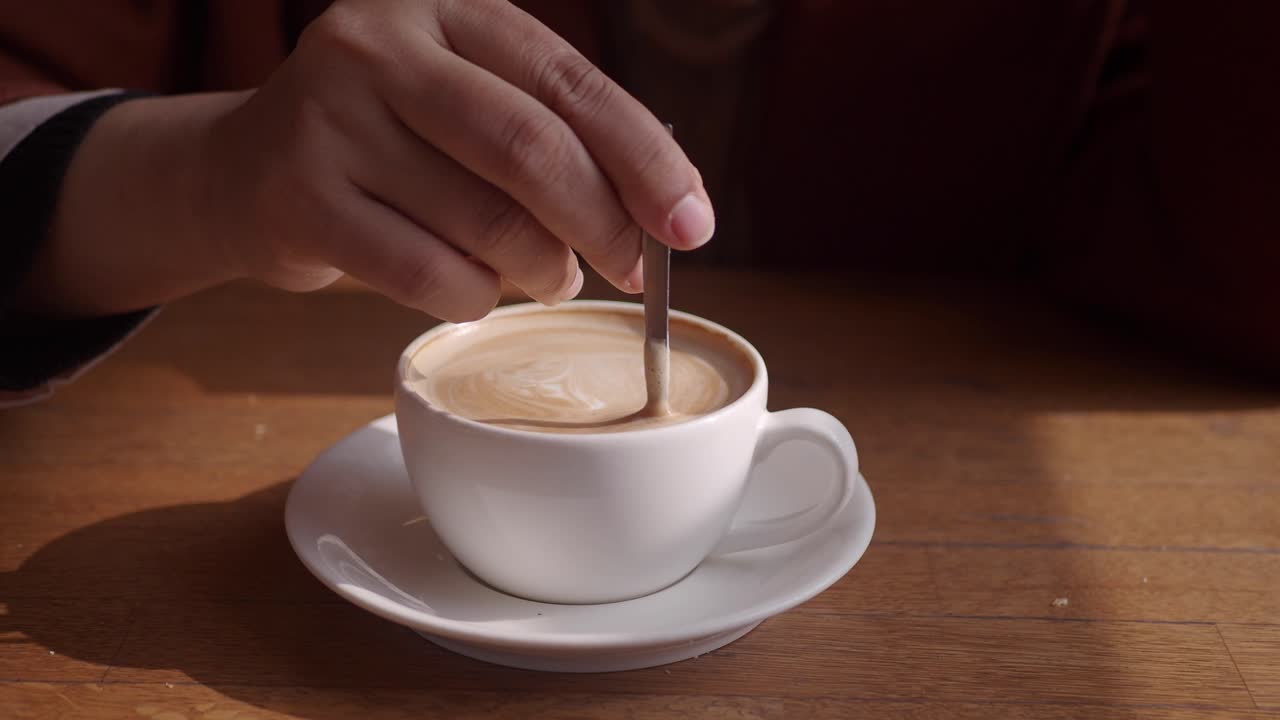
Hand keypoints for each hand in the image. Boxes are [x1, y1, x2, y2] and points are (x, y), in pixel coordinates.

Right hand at [201, 0, 713, 320]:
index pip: (568, 82)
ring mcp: (327, 117)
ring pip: (483, 220)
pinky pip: (427, 273)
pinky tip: (477, 290)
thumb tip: (666, 207)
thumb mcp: (467, 105)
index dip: (643, 158)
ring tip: (551, 277)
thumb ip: (554, 135)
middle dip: (602, 223)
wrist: (247, 172)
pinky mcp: (297, 196)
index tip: (692, 222)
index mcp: (444, 8)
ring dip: (541, 268)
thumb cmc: (390, 143)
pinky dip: (474, 297)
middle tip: (633, 271)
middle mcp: (378, 45)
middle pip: (528, 148)